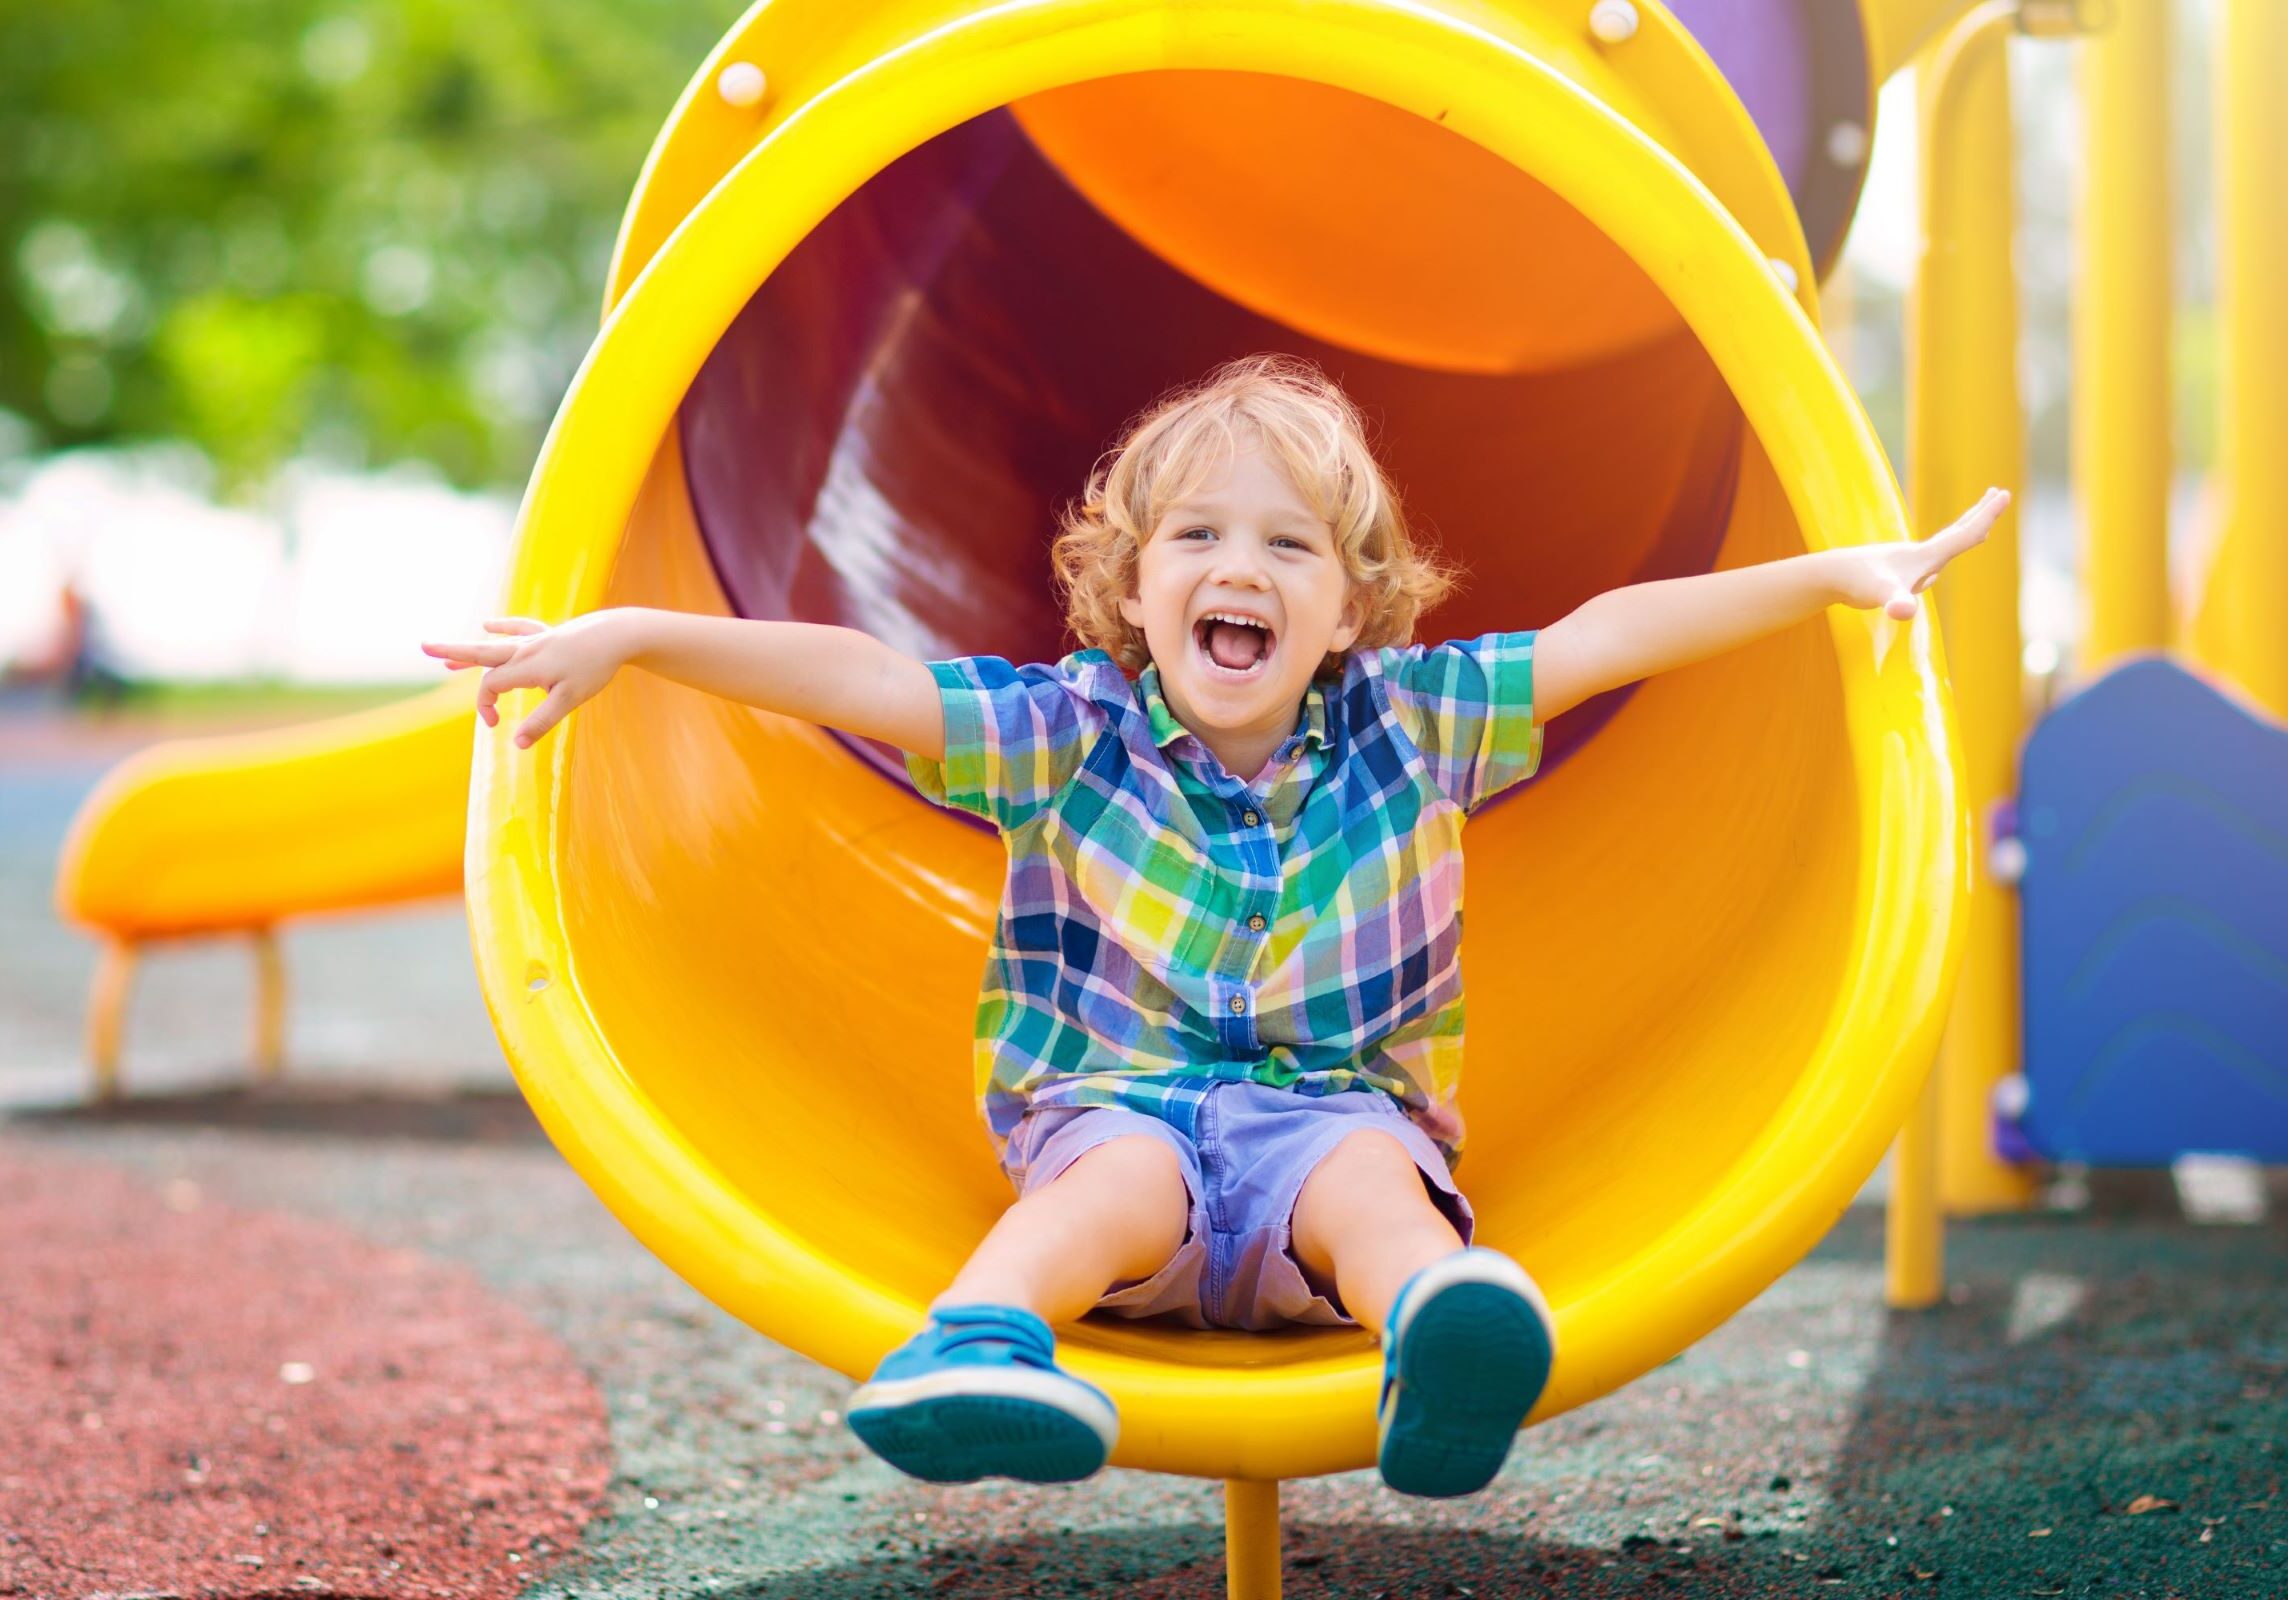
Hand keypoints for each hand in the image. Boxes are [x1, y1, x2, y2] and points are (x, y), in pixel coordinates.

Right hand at [420, 612, 631, 747]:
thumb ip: (542, 721)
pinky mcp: (548, 633)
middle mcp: (525, 649)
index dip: (485, 706)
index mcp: (527, 666)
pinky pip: (519, 628)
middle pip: (482, 652)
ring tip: (444, 658)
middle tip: (423, 647)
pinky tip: (487, 624)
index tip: (495, 725)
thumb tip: (516, 744)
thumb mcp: (569, 700)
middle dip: (453, 653)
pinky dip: (503, 627)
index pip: (491, 685)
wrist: (618, 634)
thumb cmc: (595, 667)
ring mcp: (536, 639)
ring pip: (496, 644)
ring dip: (470, 650)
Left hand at [1829, 487, 2009, 620]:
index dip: (1987, 516)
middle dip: (1980, 514)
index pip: (1964, 534)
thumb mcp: (1881, 595)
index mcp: (1924, 556)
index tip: (2005, 493)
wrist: (1826, 576)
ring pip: (1944, 546)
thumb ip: (1897, 603)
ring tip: (1979, 526)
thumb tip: (1904, 610)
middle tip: (1999, 494)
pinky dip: (1939, 558)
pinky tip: (1932, 572)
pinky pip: (1926, 563)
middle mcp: (1918, 555)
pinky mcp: (1894, 572)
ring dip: (1963, 532)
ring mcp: (1906, 562)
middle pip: (1957, 532)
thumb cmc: (1856, 583)